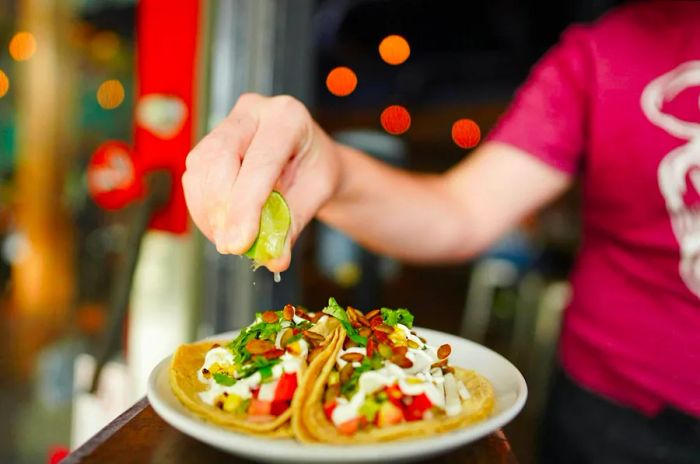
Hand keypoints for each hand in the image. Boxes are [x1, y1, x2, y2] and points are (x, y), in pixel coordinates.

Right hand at [182, 93, 340, 271]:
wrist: (309, 159)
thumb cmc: (315, 171)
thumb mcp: (315, 195)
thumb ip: (292, 224)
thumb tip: (274, 259)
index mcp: (287, 116)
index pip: (260, 161)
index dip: (245, 205)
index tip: (239, 243)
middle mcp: (253, 112)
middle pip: (220, 156)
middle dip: (222, 209)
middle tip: (231, 246)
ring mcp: (227, 124)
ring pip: (200, 167)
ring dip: (209, 212)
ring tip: (229, 240)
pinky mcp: (208, 144)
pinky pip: (194, 177)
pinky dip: (204, 210)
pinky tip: (220, 229)